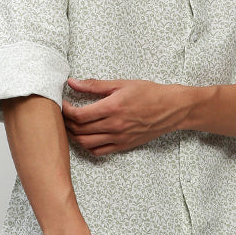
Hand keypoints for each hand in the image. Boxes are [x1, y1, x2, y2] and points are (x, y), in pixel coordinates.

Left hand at [63, 77, 188, 154]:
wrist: (171, 109)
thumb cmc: (149, 93)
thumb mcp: (121, 84)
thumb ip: (95, 85)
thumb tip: (73, 83)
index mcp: (113, 108)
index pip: (80, 115)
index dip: (66, 111)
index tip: (63, 104)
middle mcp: (114, 125)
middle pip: (80, 130)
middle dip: (67, 123)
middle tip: (64, 115)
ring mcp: (119, 138)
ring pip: (86, 144)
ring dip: (74, 136)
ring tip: (71, 126)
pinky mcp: (124, 145)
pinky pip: (99, 151)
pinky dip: (88, 146)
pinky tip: (86, 137)